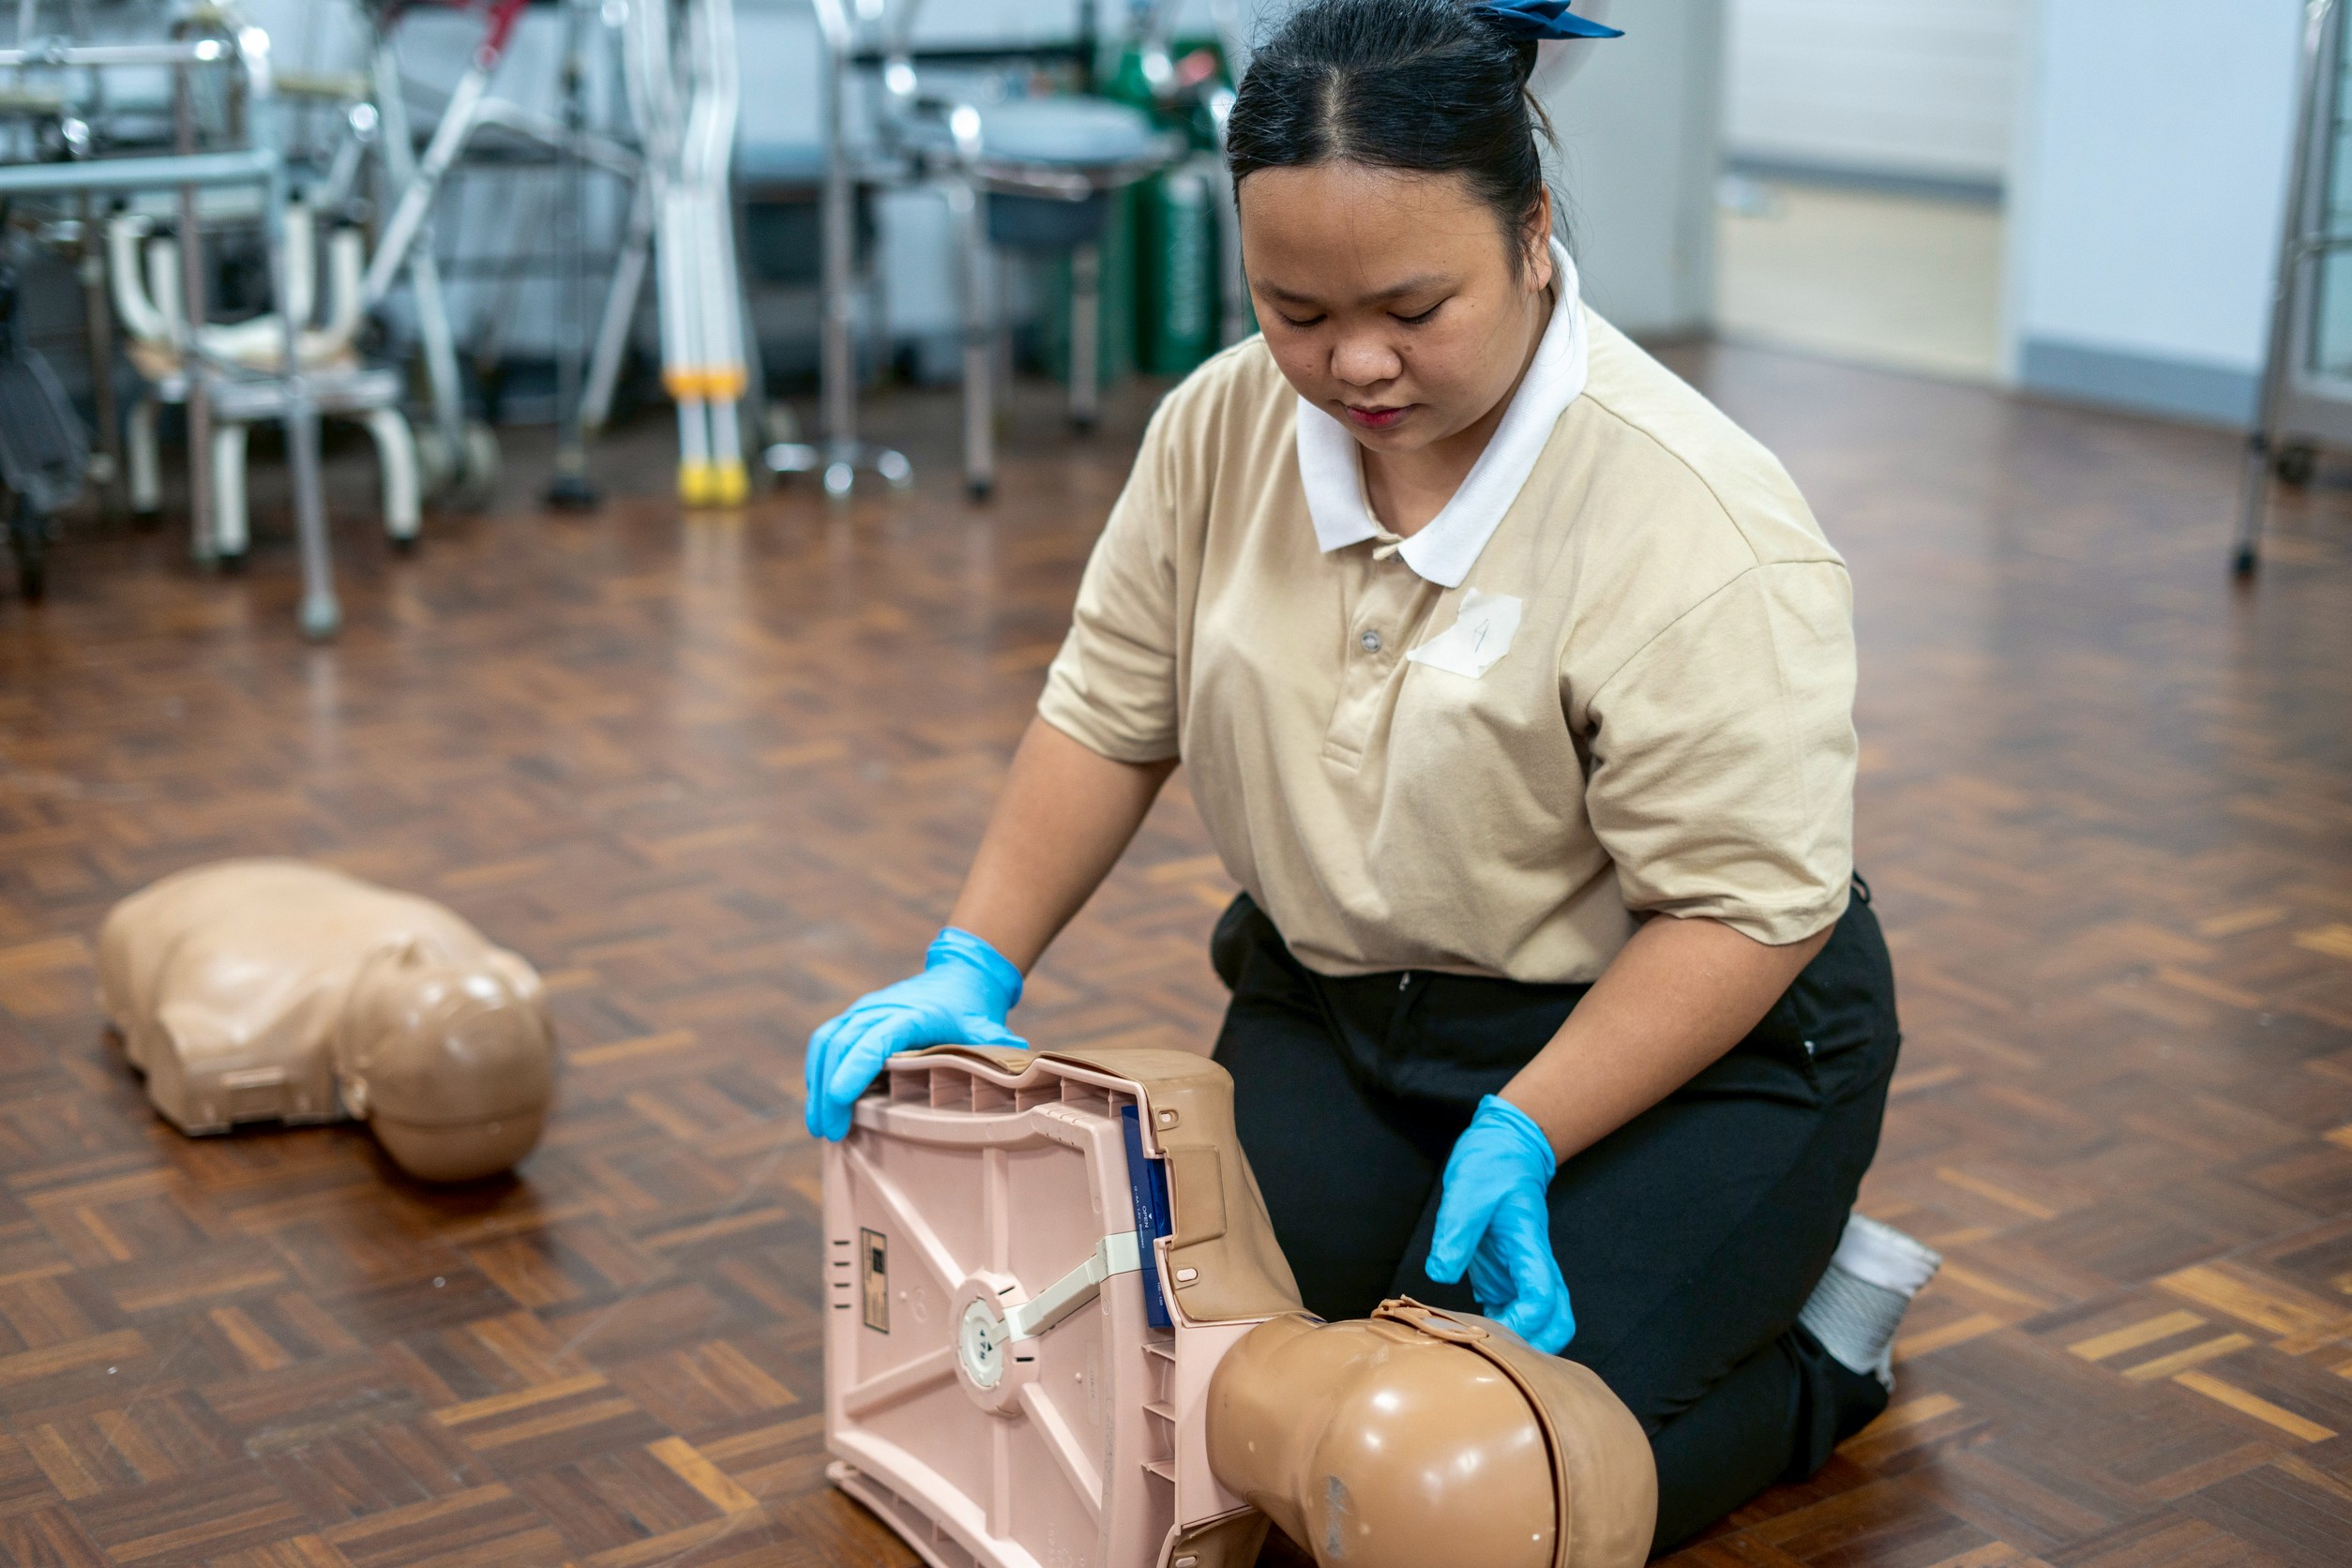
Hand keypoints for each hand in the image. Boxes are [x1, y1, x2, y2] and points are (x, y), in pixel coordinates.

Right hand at [803, 928, 1026, 1140]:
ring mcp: (862, 1011)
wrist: (958, 976)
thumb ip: (997, 1047)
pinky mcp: (853, 1018)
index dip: (854, 1069)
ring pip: (826, 1043)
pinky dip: (816, 1070)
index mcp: (910, 1013)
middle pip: (841, 1046)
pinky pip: (825, 1041)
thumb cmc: (971, 1009)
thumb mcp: (987, 1027)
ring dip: (816, 1084)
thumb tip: (1020, 1069)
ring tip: (819, 1126)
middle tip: (829, 1132)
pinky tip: (818, 1102)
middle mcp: (879, 1008)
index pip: (874, 1040)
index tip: (839, 1100)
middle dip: (828, 1091)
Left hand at [1425, 1094, 1574, 1352]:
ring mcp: (1520, 1273)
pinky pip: (1511, 1314)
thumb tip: (1440, 1273)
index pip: (1543, 1298)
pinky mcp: (1504, 1275)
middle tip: (1495, 1357)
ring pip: (1539, 1323)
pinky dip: (1499, 1330)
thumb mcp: (1467, 1191)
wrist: (1504, 1149)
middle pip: (1558, 1321)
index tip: (1492, 1334)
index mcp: (1530, 1247)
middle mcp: (1533, 1266)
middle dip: (1537, 1347)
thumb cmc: (1490, 1166)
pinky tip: (1467, 1333)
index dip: (1524, 1324)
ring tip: (1477, 1351)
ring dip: (1519, 1342)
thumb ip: (1456, 1233)